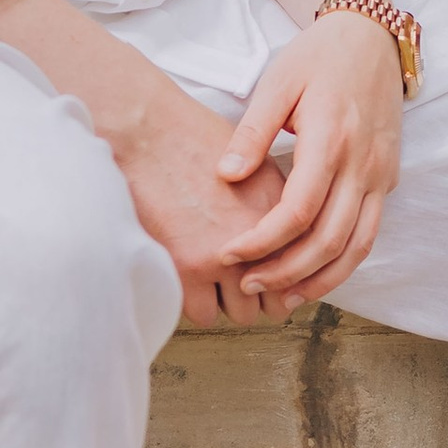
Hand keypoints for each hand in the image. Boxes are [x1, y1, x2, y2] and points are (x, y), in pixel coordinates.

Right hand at [107, 69, 304, 327]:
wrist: (147, 133)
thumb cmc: (191, 140)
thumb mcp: (253, 164)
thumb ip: (275, 206)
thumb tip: (285, 242)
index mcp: (279, 209)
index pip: (301, 268)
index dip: (285, 276)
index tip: (269, 275)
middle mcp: (260, 237)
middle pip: (276, 300)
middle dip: (260, 294)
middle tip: (240, 282)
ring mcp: (224, 256)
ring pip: (242, 313)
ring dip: (230, 302)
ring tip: (213, 281)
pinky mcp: (187, 268)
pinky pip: (205, 314)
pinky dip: (200, 304)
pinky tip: (191, 282)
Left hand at [216, 11, 404, 308]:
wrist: (371, 36)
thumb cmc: (318, 56)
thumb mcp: (277, 83)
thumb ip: (252, 132)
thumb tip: (225, 176)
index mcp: (330, 138)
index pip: (297, 211)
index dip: (262, 241)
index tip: (228, 253)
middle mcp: (362, 162)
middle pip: (328, 239)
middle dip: (287, 272)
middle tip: (248, 285)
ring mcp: (380, 173)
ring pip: (357, 246)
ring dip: (321, 279)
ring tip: (282, 297)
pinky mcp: (388, 178)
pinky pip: (370, 233)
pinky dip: (344, 262)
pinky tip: (315, 274)